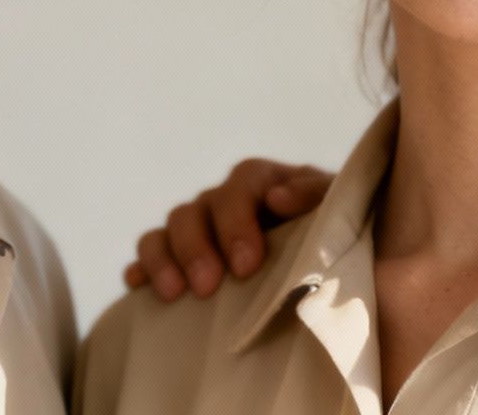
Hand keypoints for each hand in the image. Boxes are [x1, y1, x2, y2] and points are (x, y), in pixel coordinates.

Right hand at [123, 159, 334, 299]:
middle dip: (197, 248)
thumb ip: (316, 196)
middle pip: (196, 208)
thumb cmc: (337, 236)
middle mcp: (226, 202)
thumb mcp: (338, 210)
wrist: (332, 269)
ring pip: (167, 230)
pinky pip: (148, 258)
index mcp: (264, 183)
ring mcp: (201, 231)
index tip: (247, 266)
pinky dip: (142, 269)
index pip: (241, 183)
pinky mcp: (182, 262)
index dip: (237, 221)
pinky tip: (140, 289)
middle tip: (207, 287)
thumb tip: (277, 198)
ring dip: (165, 259)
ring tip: (175, 295)